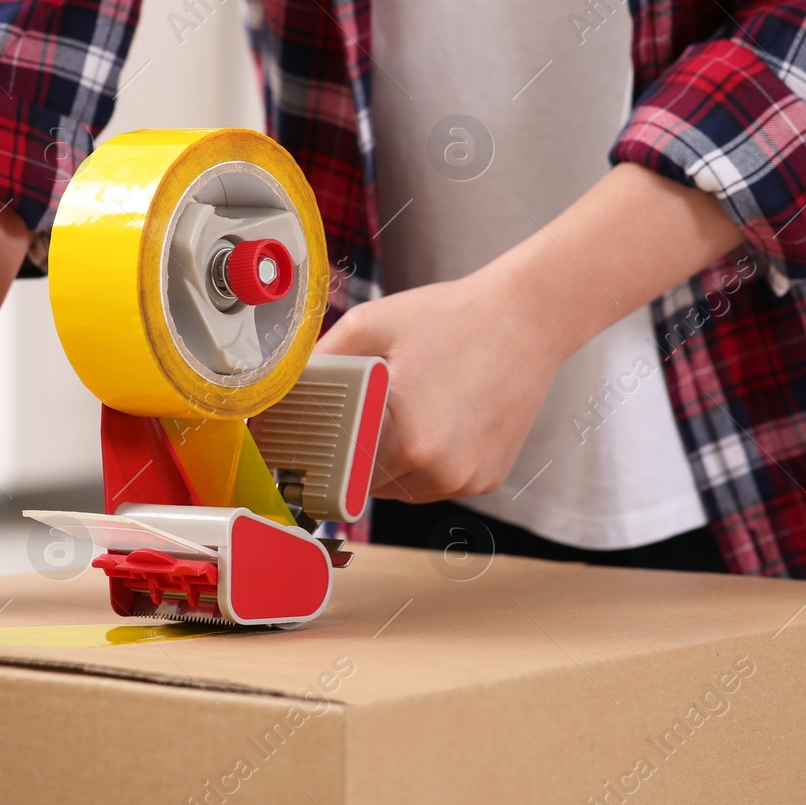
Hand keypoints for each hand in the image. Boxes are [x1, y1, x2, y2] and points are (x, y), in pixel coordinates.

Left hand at [315, 264, 568, 502]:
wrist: (528, 318)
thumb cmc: (449, 317)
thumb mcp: (369, 325)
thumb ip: (318, 364)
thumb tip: (278, 394)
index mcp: (405, 436)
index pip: (335, 471)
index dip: (314, 458)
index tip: (304, 445)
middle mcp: (437, 470)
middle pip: (364, 482)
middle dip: (352, 453)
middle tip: (362, 408)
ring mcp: (465, 480)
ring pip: (398, 487)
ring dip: (387, 461)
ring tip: (406, 407)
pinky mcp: (486, 480)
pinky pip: (433, 482)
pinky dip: (424, 461)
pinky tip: (437, 417)